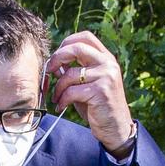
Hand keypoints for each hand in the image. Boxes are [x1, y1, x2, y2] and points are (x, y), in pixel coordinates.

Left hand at [46, 31, 133, 157]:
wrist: (116, 128)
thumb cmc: (98, 106)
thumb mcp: (87, 84)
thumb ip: (75, 71)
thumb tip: (54, 62)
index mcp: (106, 58)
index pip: (85, 37)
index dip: (67, 42)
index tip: (56, 56)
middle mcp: (108, 64)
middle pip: (76, 48)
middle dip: (57, 58)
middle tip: (49, 71)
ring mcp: (106, 76)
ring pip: (70, 74)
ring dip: (58, 87)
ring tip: (57, 97)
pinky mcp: (100, 91)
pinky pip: (71, 91)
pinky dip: (62, 99)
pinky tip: (61, 106)